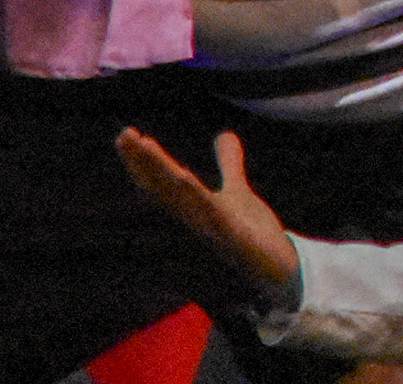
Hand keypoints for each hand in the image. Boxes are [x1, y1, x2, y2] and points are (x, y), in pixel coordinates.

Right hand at [116, 126, 300, 301]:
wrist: (278, 268)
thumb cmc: (251, 233)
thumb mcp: (237, 192)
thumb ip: (229, 165)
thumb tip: (224, 134)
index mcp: (194, 207)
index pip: (162, 182)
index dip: (145, 160)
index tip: (127, 135)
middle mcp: (197, 218)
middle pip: (164, 187)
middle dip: (144, 162)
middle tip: (124, 134)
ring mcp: (213, 229)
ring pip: (183, 198)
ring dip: (163, 172)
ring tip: (145, 146)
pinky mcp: (236, 240)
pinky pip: (214, 218)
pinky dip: (201, 200)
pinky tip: (188, 180)